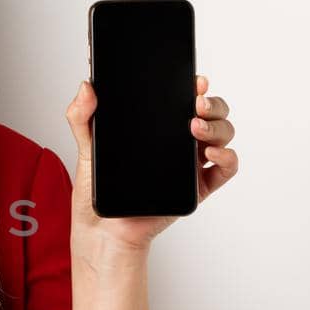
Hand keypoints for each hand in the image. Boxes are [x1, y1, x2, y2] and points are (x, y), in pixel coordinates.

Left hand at [64, 73, 238, 256]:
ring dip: (217, 126)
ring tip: (196, 127)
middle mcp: (179, 142)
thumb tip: (86, 87)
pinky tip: (212, 153)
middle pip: (211, 113)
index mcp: (159, 127)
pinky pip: (225, 169)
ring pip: (222, 135)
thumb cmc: (98, 189)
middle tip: (195, 104)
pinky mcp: (198, 188)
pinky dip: (227, 157)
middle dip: (211, 103)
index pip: (184, 99)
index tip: (194, 80)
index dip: (195, 86)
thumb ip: (82, 116)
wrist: (103, 229)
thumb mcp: (87, 147)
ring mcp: (191, 164)